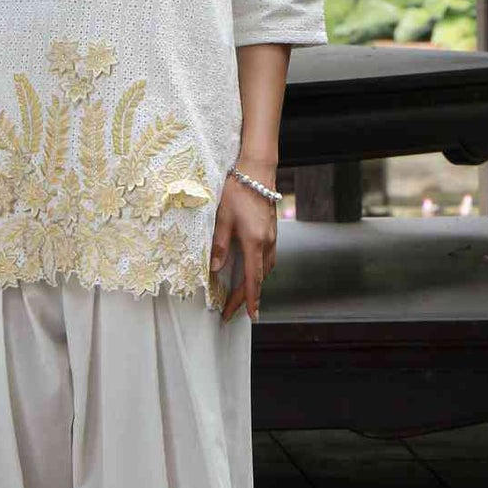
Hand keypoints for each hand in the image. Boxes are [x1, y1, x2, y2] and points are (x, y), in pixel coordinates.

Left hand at [210, 164, 278, 321]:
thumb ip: (219, 245)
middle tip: (232, 312)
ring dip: (255, 285)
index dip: (250, 299)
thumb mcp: (223, 218)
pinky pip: (268, 258)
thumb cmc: (238, 191)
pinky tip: (252, 272)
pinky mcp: (272, 231)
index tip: (250, 316)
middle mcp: (267, 243)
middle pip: (260, 278)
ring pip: (266, 269)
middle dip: (247, 297)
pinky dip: (260, 271)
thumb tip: (215, 269)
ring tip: (241, 298)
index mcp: (255, 242)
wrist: (257, 171)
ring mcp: (272, 237)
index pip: (253, 279)